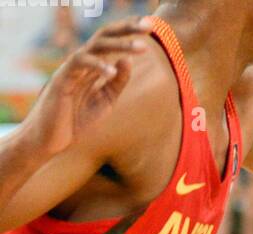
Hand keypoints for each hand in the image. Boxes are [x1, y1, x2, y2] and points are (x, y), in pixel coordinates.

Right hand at [26, 18, 151, 158]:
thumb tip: (127, 60)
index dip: (129, 34)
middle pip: (104, 38)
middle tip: (149, 26)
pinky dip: (97, 66)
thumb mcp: (105, 100)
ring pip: (95, 48)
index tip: (151, 28)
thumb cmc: (76, 119)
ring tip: (142, 48)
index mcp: (92, 66)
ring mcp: (71, 69)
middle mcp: (82, 62)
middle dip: (127, 30)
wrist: (52, 138)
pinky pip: (79, 65)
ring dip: (119, 45)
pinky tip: (113, 71)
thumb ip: (117, 82)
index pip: (112, 43)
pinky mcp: (62, 80)